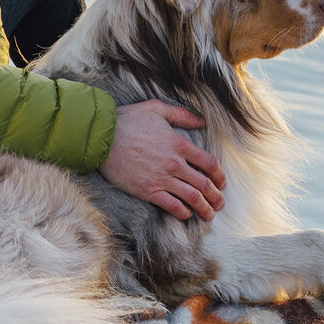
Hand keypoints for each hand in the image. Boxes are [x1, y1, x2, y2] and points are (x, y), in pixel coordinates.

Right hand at [99, 101, 225, 219]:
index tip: (222, 183)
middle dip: (216, 197)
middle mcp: (174, 163)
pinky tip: (186, 214)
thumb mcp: (156, 109)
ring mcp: (162, 178)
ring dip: (204, 208)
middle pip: (204, 184)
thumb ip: (181, 114)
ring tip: (209, 214)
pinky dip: (183, 212)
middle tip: (219, 203)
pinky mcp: (148, 191)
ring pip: (192, 198)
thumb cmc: (127, 121)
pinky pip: (172, 206)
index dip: (219, 176)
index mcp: (179, 143)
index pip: (209, 163)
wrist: (101, 138)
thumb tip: (201, 120)